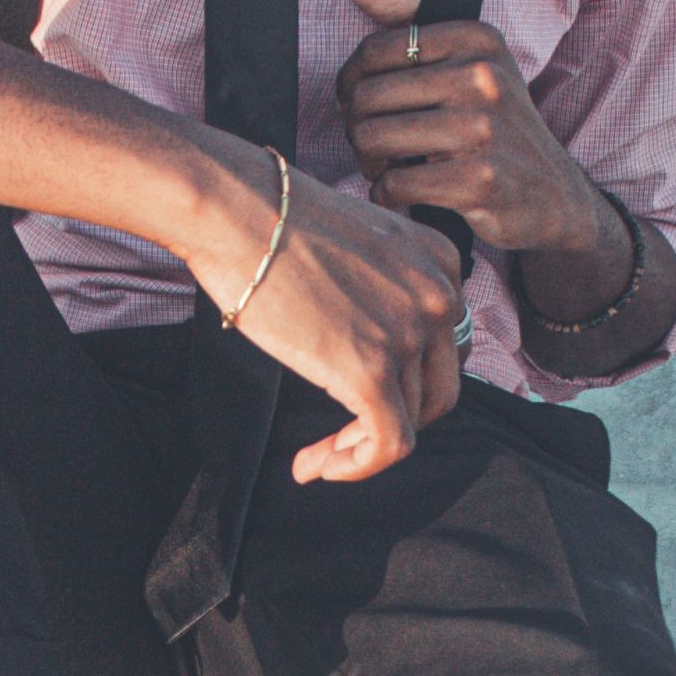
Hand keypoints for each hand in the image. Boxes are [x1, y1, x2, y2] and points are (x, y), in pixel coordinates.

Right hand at [183, 154, 464, 484]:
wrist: (233, 208)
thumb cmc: (268, 220)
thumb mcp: (354, 247)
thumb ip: (378, 289)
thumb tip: (360, 343)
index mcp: (441, 261)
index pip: (442, 347)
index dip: (404, 384)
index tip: (355, 399)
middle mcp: (440, 295)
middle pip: (436, 390)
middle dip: (391, 420)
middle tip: (341, 438)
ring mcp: (410, 333)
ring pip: (410, 421)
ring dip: (359, 449)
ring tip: (315, 458)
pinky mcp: (372, 370)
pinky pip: (388, 444)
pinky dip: (356, 467)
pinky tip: (315, 467)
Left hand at [335, 0, 605, 252]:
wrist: (553, 195)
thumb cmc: (498, 127)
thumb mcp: (471, 62)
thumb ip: (412, 21)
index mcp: (477, 40)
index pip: (375, 51)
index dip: (349, 84)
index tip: (355, 106)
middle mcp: (482, 78)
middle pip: (367, 97)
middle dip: (356, 129)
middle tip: (372, 148)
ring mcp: (482, 130)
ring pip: (372, 140)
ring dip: (368, 164)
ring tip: (385, 170)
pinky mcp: (478, 182)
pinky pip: (395, 185)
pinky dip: (387, 196)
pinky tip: (402, 197)